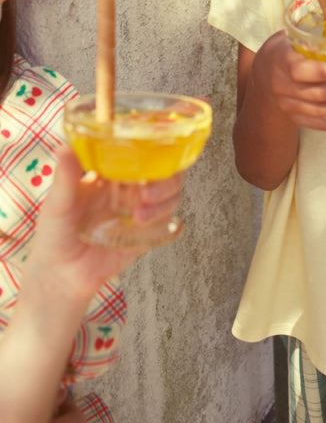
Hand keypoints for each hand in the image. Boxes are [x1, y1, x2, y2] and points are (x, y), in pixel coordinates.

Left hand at [30, 147, 184, 297]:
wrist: (60, 275)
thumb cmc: (55, 233)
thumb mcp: (57, 202)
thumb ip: (65, 177)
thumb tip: (65, 148)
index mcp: (112, 172)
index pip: (142, 151)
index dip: (153, 148)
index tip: (150, 153)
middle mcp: (131, 187)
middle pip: (166, 170)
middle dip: (165, 179)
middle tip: (147, 192)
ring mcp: (141, 209)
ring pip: (172, 194)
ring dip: (165, 200)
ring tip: (139, 214)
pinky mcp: (147, 234)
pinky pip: (170, 223)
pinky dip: (170, 222)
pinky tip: (148, 226)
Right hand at [257, 30, 325, 131]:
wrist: (264, 71)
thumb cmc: (287, 47)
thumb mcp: (294, 35)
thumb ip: (316, 36)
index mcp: (279, 60)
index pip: (301, 71)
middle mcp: (281, 86)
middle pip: (319, 93)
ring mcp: (287, 106)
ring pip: (323, 110)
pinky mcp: (295, 118)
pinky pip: (322, 124)